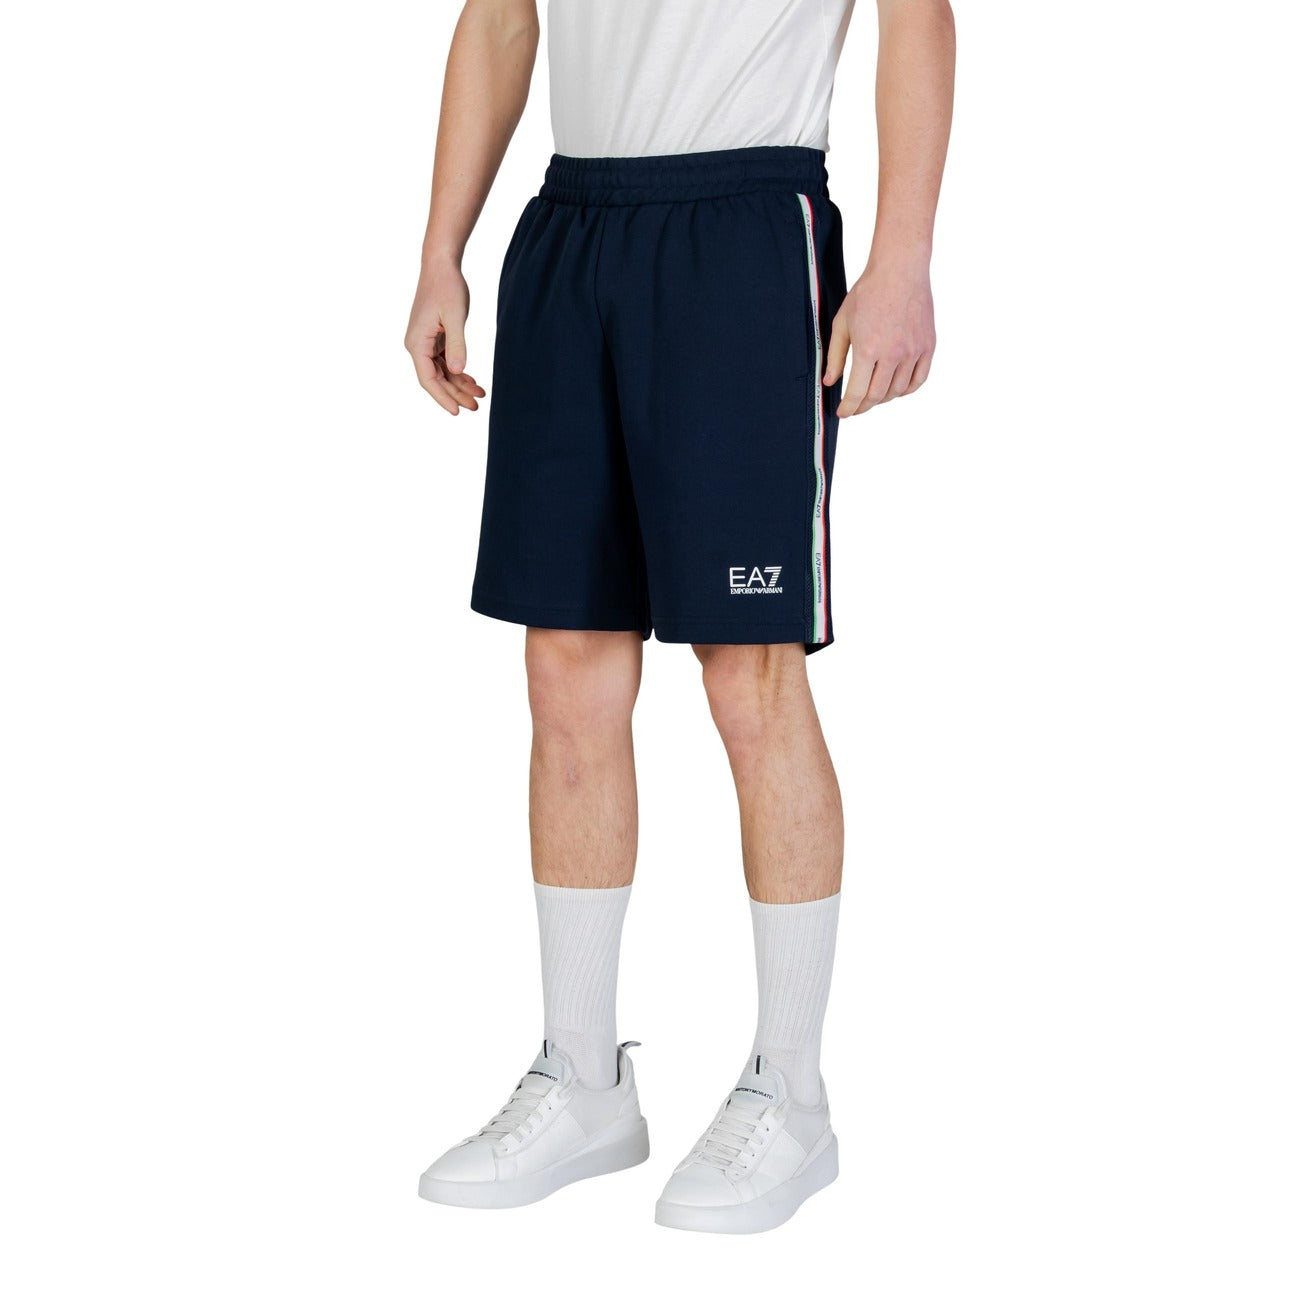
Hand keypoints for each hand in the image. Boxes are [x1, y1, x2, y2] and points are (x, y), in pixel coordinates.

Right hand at [404, 261, 485, 415]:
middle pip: (436, 379)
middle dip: (455, 394)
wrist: (441, 265)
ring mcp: (425, 343)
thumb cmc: (447, 287)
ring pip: (442, 372)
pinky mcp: (433, 338)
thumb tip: (457, 370)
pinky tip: (472, 380)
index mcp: (417, 343)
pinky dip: (458, 372)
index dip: (443, 397)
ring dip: (459, 385)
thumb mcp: (454, 316)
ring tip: (479, 396)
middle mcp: (417, 345)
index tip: (457, 412)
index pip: (428, 379)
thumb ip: (457, 345)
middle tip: (476, 407)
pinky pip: (445, 362)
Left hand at [822, 255, 934, 417]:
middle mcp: (893, 353)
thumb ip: (834, 355)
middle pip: (877, 396)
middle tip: (856, 407)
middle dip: (863, 406)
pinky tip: (895, 388)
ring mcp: (913, 351)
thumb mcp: (842, 323)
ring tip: (873, 395)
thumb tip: (829, 382)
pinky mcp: (928, 346)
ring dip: (883, 398)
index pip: (857, 392)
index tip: (843, 413)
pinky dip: (906, 390)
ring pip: (898, 391)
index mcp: (868, 348)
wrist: (900, 270)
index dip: (848, 408)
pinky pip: (918, 380)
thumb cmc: (868, 293)